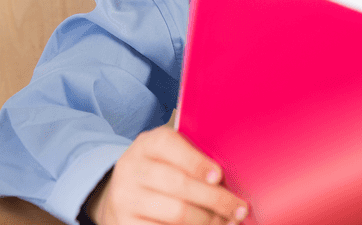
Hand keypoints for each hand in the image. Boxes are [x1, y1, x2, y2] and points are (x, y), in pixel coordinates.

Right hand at [87, 125, 247, 224]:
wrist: (123, 194)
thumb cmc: (162, 169)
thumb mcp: (172, 154)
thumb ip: (195, 156)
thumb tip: (230, 177)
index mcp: (147, 143)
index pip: (168, 144)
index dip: (196, 161)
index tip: (219, 176)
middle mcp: (132, 168)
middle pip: (178, 183)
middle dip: (215, 199)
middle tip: (238, 209)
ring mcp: (126, 198)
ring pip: (175, 212)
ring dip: (207, 220)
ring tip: (226, 221)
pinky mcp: (126, 223)